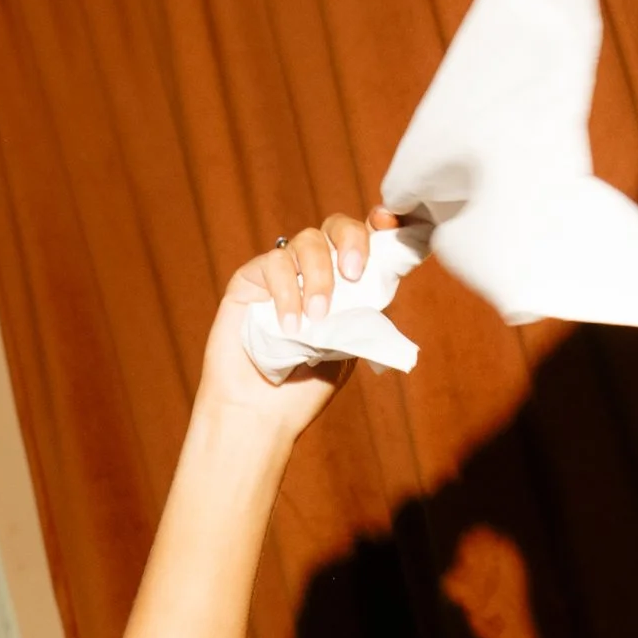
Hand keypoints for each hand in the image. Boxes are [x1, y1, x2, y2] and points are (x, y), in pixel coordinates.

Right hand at [195, 210, 404, 436]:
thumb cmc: (304, 387)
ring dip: (319, 277)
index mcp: (342, 284)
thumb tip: (382, 282)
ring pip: (306, 241)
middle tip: (354, 273)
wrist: (261, 413)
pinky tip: (289, 325)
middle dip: (351, 241)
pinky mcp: (249, 279)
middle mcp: (312, 271)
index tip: (388, 224)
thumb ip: (362, 311)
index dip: (378, 225)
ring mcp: (280, 272)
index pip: (363, 241)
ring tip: (317, 318)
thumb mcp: (348, 347)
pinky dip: (287, 292)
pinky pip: (273, 264)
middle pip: (335, 227)